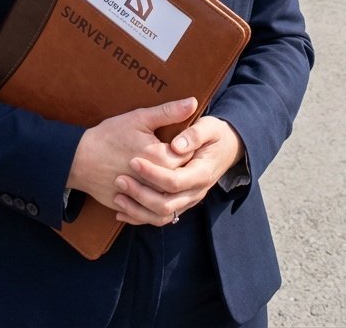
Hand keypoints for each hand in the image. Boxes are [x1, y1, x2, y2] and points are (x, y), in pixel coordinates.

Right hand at [66, 98, 196, 223]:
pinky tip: (159, 194)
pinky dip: (159, 208)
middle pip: (183, 180)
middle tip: (182, 158)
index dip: (192, 149)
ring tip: (171, 176)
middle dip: (186, 169)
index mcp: (161, 159)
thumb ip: (169, 112)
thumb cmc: (109, 136)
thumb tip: (193, 102)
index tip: (189, 142)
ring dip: (175, 191)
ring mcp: (144, 199)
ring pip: (172, 201)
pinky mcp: (133, 209)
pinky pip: (153, 216)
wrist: (79, 160)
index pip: (190, 157)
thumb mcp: (139, 119)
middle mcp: (156, 183)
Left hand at [113, 116, 244, 226]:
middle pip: (166, 204)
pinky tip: (122, 211)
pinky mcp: (180, 203)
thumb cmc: (214, 134)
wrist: (227, 148)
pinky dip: (140, 217)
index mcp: (202, 173)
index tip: (133, 161)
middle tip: (120, 180)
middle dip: (140, 193)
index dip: (153, 173)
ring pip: (162, 216)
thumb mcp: (209, 127)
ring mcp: (188, 200)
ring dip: (138, 209)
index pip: (175, 181)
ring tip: (118, 196)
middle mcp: (196, 192)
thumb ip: (193, 134)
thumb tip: (177, 146)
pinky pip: (160, 218)